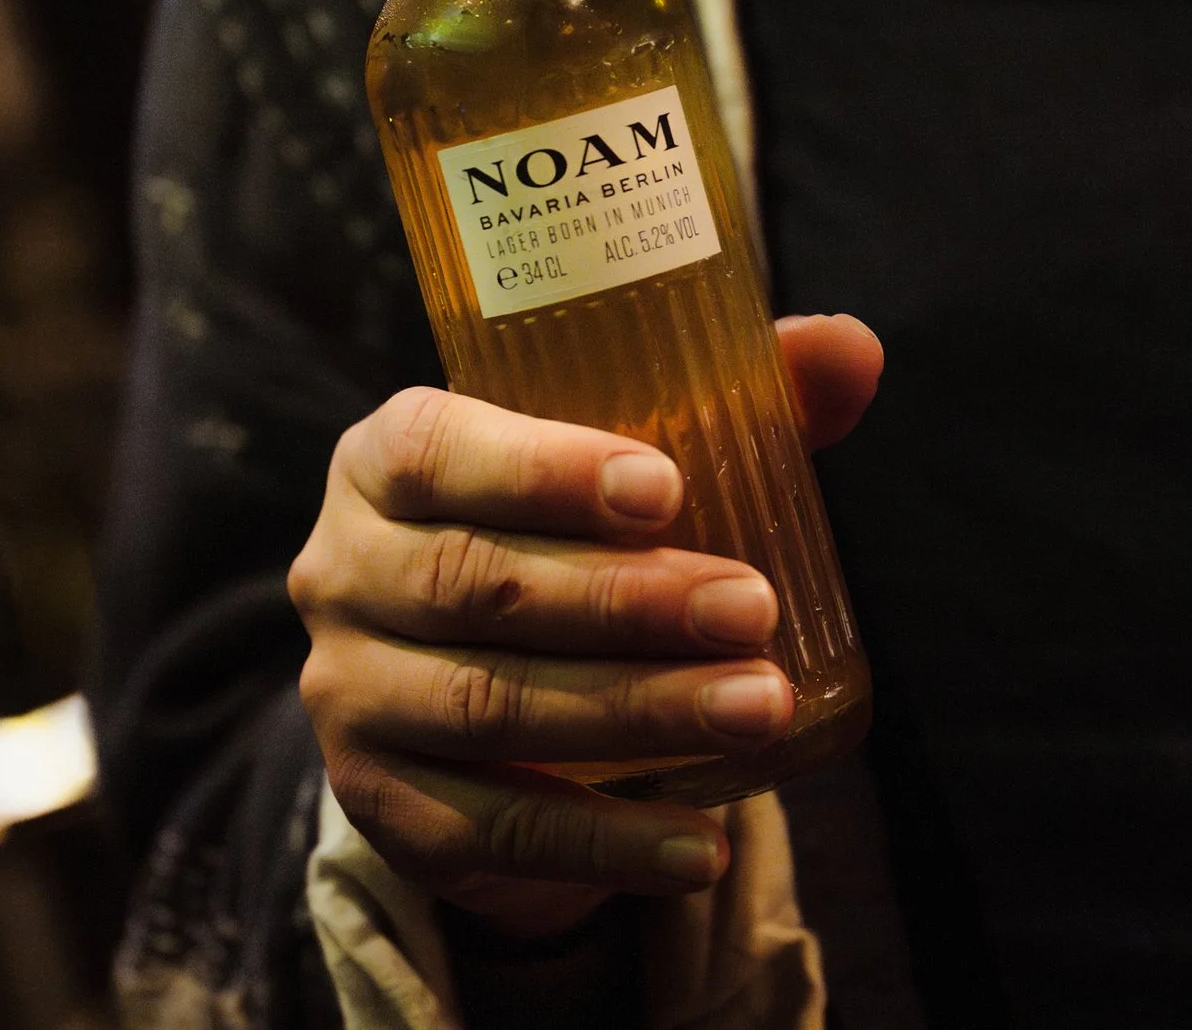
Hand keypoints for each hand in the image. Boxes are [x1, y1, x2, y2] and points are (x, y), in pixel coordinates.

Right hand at [289, 313, 881, 936]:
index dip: (547, 471)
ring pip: (490, 707)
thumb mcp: (634, 464)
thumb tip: (851, 349)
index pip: (438, 451)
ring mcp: (349, 693)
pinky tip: (699, 841)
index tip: (667, 489)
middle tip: (753, 608)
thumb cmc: (573, 538)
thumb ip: (735, 399)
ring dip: (636, 711)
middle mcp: (340, 569)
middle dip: (626, 601)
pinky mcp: (381, 805)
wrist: (488, 693)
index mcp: (383, 458)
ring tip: (759, 707)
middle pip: (477, 584)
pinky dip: (605, 841)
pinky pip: (491, 830)